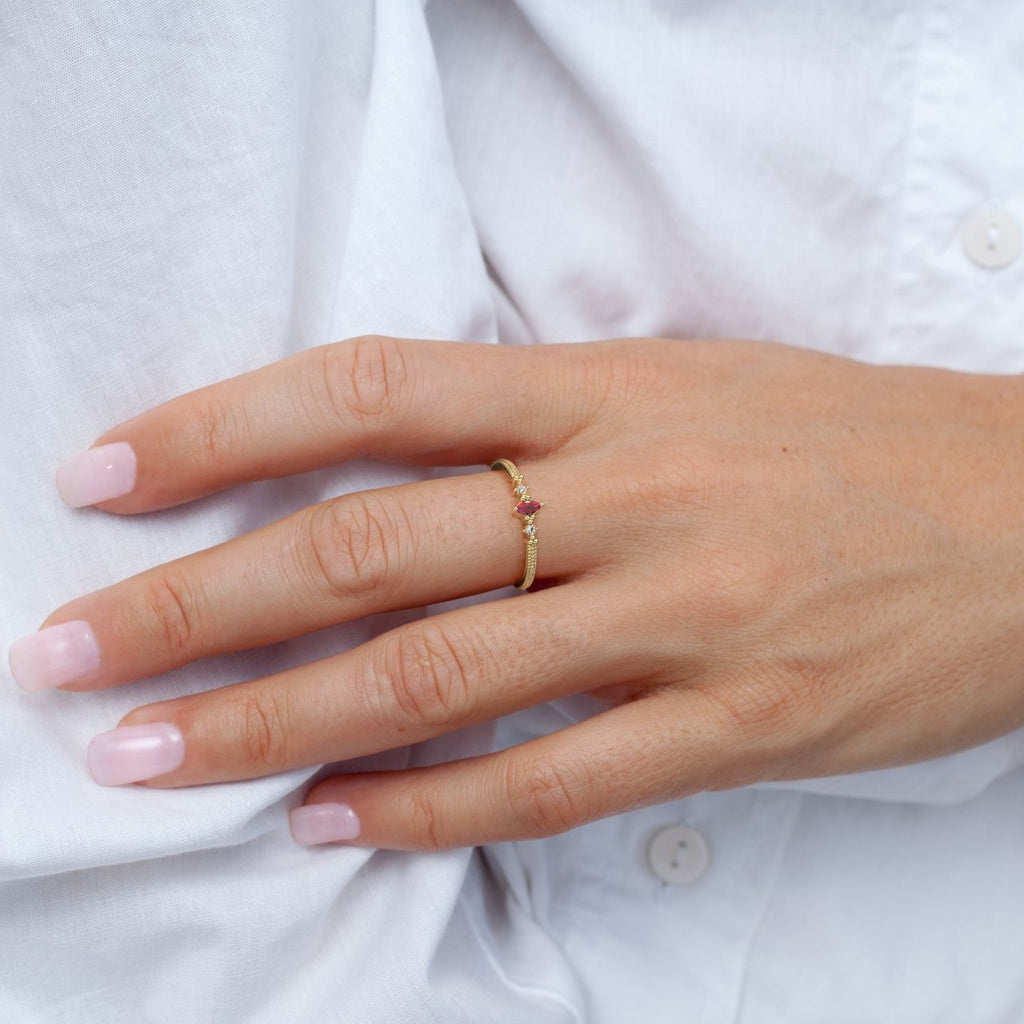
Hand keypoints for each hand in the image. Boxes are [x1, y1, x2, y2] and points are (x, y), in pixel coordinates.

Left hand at [11, 336, 1023, 848]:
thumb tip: (389, 471)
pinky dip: (423, 807)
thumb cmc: (840, 443)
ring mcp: (685, 614)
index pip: (376, 390)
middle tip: (69, 648)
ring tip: (150, 753)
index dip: (225, 428)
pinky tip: (327, 819)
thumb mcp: (684, 387)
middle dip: (196, 600)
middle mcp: (632, 494)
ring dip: (272, 723)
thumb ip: (541, 425)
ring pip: (436, 674)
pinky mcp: (740, 723)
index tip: (106, 474)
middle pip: (370, 546)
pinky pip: (548, 779)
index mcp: (613, 389)